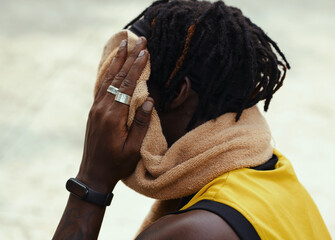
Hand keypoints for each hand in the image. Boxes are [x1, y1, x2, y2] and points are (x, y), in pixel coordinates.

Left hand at [77, 37, 151, 192]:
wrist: (93, 174)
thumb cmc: (117, 164)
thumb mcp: (133, 148)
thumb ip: (142, 124)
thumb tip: (150, 100)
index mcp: (113, 116)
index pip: (127, 86)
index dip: (137, 68)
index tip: (145, 52)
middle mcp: (102, 108)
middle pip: (117, 78)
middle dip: (128, 58)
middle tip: (137, 41)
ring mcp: (96, 109)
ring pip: (107, 79)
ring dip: (116, 61)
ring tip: (123, 45)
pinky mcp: (94, 112)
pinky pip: (101, 87)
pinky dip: (108, 73)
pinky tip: (112, 66)